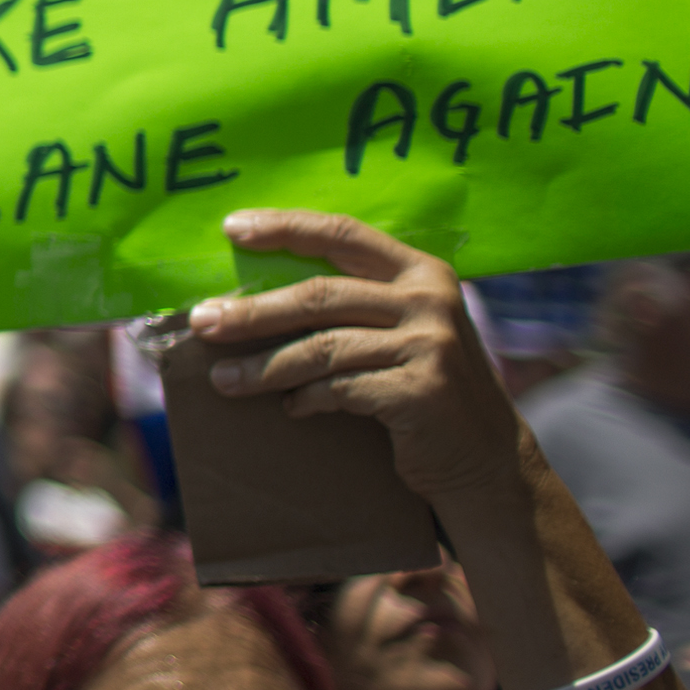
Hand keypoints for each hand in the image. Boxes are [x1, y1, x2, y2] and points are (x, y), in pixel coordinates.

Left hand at [186, 209, 526, 504]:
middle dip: (252, 312)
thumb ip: (353, 305)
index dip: (284, 228)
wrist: (486, 461)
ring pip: (322, 347)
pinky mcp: (421, 390)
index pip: (341, 234)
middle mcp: (429, 299)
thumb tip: (250, 300)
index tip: (231, 228)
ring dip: (264, 367)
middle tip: (202, 323)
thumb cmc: (422, 388)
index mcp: (421, 272)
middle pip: (319, 295)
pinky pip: (340, 389)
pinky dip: (305, 400)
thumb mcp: (400, 332)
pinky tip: (292, 408)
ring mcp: (430, 344)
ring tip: (223, 380)